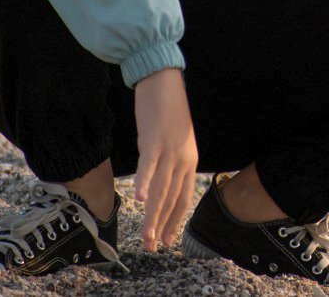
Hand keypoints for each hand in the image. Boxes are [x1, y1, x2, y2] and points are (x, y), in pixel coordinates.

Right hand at [132, 67, 198, 252]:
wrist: (163, 78)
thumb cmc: (165, 108)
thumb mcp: (173, 139)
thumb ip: (168, 161)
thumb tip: (157, 180)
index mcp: (189, 160)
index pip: (183, 198)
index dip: (175, 221)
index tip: (167, 241)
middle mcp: (183, 159)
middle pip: (172, 199)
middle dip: (162, 226)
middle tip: (153, 248)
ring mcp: (169, 150)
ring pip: (161, 189)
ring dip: (153, 216)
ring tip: (146, 237)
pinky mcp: (155, 139)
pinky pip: (149, 166)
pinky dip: (144, 183)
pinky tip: (139, 200)